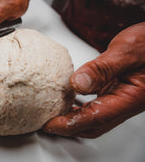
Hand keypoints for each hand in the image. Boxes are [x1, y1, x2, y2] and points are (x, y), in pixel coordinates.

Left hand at [43, 22, 144, 137]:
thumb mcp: (126, 51)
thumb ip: (102, 68)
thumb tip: (77, 83)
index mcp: (130, 97)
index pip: (95, 118)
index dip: (70, 124)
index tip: (49, 124)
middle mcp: (125, 102)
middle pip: (93, 124)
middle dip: (68, 127)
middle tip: (47, 123)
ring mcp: (121, 98)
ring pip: (94, 116)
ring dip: (73, 118)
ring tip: (54, 113)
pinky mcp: (117, 90)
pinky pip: (95, 104)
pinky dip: (80, 106)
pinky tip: (70, 99)